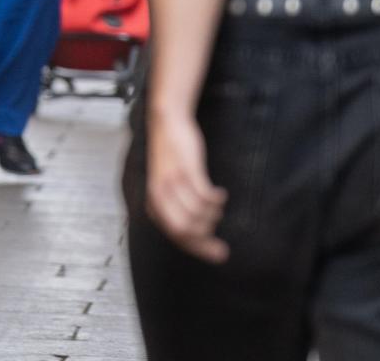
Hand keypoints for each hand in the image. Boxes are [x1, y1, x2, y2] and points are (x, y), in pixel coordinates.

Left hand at [146, 108, 229, 263]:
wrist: (167, 124)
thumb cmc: (171, 159)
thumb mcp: (167, 188)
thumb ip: (177, 209)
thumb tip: (199, 236)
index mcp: (155, 204)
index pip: (176, 236)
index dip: (199, 249)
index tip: (218, 255)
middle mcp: (160, 196)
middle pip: (187, 231)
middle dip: (208, 241)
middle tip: (224, 245)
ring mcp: (173, 182)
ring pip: (199, 214)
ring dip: (214, 214)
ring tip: (218, 205)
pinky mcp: (186, 170)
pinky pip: (205, 195)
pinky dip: (216, 199)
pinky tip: (220, 194)